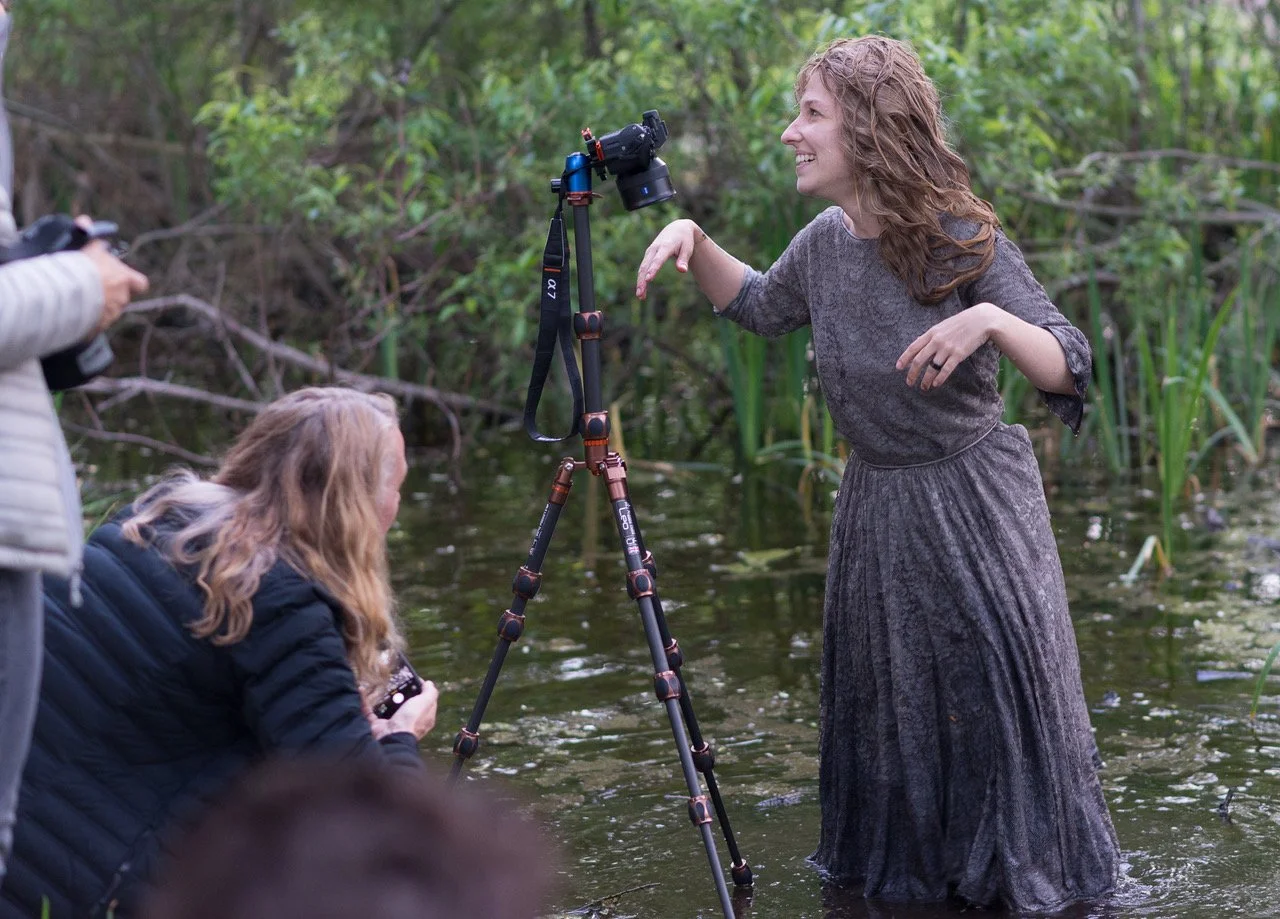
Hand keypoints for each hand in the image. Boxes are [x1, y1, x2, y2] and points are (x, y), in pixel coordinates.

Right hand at [75, 216, 148, 331]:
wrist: (67, 292)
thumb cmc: (78, 267)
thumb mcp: (84, 246)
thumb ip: (86, 233)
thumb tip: (84, 221)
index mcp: (125, 279)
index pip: (140, 283)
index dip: (131, 281)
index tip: (121, 277)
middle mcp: (121, 298)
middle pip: (121, 297)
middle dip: (110, 293)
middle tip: (92, 286)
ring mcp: (110, 315)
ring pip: (107, 311)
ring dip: (97, 306)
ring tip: (78, 298)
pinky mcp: (96, 329)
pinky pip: (93, 324)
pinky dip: (86, 320)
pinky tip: (73, 312)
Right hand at [368, 679, 438, 740]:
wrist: (392, 736)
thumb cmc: (411, 719)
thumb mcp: (426, 702)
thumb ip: (430, 692)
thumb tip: (428, 683)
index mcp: (422, 717)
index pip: (423, 701)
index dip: (420, 690)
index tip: (412, 679)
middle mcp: (408, 720)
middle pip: (404, 702)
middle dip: (398, 691)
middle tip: (393, 679)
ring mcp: (392, 722)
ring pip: (386, 706)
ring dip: (381, 696)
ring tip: (377, 682)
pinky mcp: (377, 724)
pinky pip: (369, 710)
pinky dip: (365, 700)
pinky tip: (362, 689)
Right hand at [636, 218, 700, 299]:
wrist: (677, 228)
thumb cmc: (684, 240)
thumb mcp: (687, 248)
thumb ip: (684, 259)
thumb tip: (682, 271)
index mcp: (665, 246)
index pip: (658, 259)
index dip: (653, 269)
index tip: (648, 279)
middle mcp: (655, 248)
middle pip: (646, 265)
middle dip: (642, 280)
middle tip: (640, 294)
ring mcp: (650, 251)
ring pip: (642, 268)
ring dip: (640, 282)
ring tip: (640, 296)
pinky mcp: (648, 255)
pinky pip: (643, 268)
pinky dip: (641, 279)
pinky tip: (642, 290)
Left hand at [896, 302, 1001, 390]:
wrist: (981, 320)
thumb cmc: (961, 323)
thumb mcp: (943, 326)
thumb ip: (932, 336)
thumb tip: (920, 346)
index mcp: (931, 333)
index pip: (913, 347)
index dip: (904, 358)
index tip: (898, 368)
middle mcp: (937, 341)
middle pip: (919, 360)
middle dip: (912, 373)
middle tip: (909, 383)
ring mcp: (947, 348)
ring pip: (931, 368)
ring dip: (926, 380)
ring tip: (923, 387)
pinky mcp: (958, 354)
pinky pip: (946, 370)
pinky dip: (939, 378)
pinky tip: (935, 384)